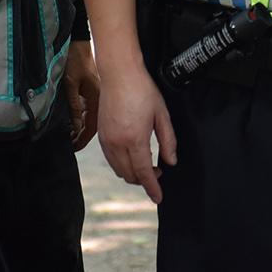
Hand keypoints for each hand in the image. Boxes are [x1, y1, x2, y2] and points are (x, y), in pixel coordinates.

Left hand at [64, 40, 100, 151]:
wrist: (79, 42)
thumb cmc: (75, 59)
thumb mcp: (71, 84)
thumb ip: (73, 107)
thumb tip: (76, 127)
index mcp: (97, 98)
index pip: (91, 127)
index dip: (81, 140)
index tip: (73, 146)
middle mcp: (101, 99)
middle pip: (93, 125)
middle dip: (82, 136)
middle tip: (70, 143)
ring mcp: (99, 95)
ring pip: (92, 118)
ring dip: (82, 127)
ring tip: (71, 135)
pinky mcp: (95, 91)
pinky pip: (90, 110)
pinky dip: (83, 118)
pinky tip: (75, 121)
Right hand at [98, 62, 175, 203]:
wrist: (119, 74)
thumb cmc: (142, 90)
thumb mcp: (162, 115)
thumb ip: (168, 140)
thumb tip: (171, 161)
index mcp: (135, 139)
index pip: (144, 172)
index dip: (152, 188)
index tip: (158, 198)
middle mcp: (117, 143)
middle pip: (130, 175)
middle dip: (144, 180)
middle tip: (158, 172)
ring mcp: (106, 140)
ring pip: (119, 170)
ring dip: (132, 173)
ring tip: (147, 164)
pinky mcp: (100, 136)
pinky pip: (111, 160)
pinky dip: (122, 165)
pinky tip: (132, 157)